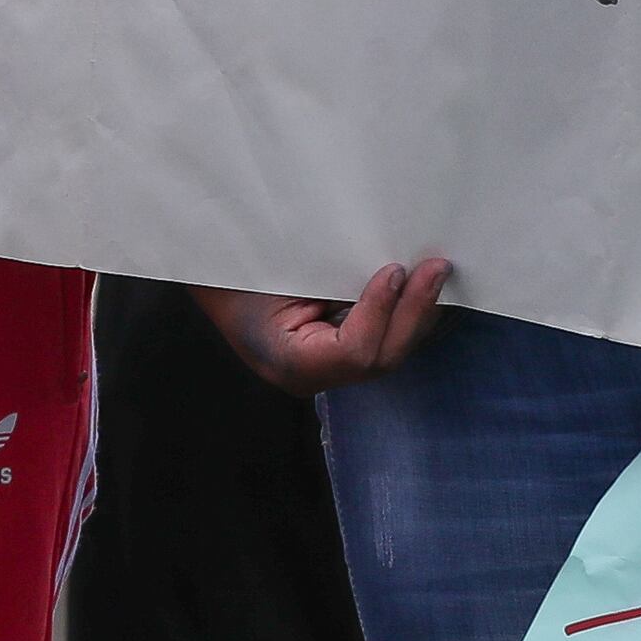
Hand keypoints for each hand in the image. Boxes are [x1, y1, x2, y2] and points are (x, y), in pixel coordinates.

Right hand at [195, 263, 451, 395]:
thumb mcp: (275, 271)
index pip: (353, 351)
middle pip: (381, 357)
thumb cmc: (232, 269)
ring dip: (415, 313)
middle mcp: (310, 377)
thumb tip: (391, 264)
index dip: (379, 312)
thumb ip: (330, 277)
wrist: (204, 271)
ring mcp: (326, 371)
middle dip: (413, 312)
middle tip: (436, 268)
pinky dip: (402, 315)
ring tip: (435, 273)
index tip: (393, 270)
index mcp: (287, 362)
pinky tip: (419, 287)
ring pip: (389, 352)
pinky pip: (380, 341)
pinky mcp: (336, 355)